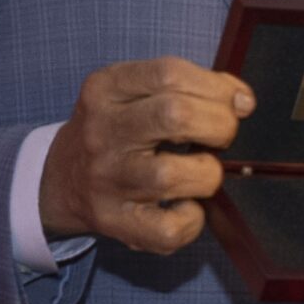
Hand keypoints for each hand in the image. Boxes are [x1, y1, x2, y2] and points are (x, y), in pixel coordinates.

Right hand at [38, 59, 253, 254]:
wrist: (62, 180)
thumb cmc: (117, 132)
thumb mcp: (135, 93)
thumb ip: (189, 86)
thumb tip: (241, 101)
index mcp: (105, 89)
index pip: (169, 74)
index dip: (217, 88)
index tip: (237, 103)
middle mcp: (100, 131)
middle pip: (174, 116)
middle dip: (220, 126)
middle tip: (221, 137)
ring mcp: (104, 179)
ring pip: (170, 175)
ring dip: (207, 173)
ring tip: (202, 171)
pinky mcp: (112, 221)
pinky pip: (166, 229)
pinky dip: (192, 220)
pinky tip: (188, 207)